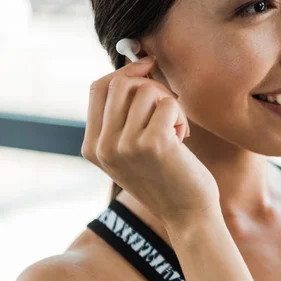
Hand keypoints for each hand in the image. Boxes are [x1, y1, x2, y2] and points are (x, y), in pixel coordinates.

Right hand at [81, 57, 219, 226]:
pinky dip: (181, 115)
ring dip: (170, 103)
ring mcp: (125, 145)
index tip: (148, 66)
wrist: (188, 215)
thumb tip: (136, 66)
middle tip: (169, 105)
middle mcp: (103, 146)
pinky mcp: (153, 144)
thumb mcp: (133, 150)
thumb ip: (125, 117)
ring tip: (177, 129)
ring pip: (146, 90)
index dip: (125, 71)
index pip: (98, 88)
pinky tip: (183, 139)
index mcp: (93, 146)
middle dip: (150, 84)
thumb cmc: (167, 177)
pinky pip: (169, 103)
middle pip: (120, 82)